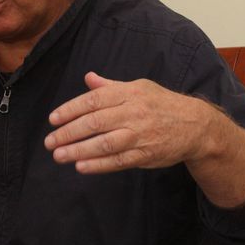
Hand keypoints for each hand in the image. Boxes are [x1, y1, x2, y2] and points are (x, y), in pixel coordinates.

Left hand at [44, 72, 210, 173]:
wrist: (195, 125)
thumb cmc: (160, 103)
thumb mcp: (138, 87)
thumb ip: (110, 86)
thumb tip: (88, 77)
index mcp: (128, 93)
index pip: (93, 101)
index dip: (70, 110)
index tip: (53, 119)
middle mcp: (133, 113)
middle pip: (95, 122)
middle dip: (69, 132)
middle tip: (49, 141)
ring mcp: (139, 135)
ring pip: (105, 143)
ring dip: (79, 150)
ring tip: (59, 155)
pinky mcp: (145, 155)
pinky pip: (118, 161)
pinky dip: (99, 165)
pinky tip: (81, 166)